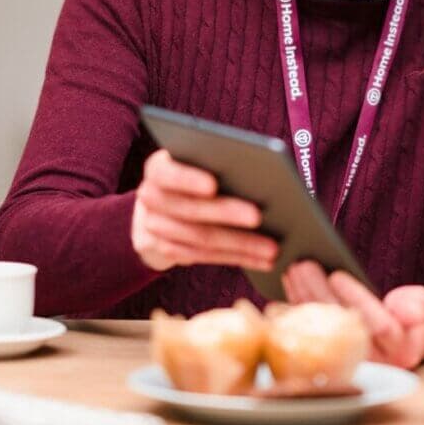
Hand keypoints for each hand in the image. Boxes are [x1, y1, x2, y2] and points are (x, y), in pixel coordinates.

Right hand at [131, 149, 277, 271]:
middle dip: (227, 214)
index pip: (167, 173)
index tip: (213, 185)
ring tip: (272, 248)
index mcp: (158, 169)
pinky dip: (237, 258)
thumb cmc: (196, 175)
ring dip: (240, 245)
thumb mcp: (198, 164)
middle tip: (258, 217)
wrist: (160, 207)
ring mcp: (154, 227)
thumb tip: (260, 175)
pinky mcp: (166, 250)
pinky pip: (205, 257)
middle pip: (190, 209)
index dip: (188, 179)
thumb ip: (218, 165)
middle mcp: (151, 197)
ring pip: (201, 239)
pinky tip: (262, 260)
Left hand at [282, 262, 423, 368]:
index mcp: (401, 352)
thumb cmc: (415, 317)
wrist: (407, 339)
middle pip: (341, 327)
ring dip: (304, 298)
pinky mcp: (330, 358)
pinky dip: (297, 310)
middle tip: (304, 266)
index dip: (356, 298)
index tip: (338, 275)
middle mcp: (373, 364)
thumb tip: (403, 310)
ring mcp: (349, 364)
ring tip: (293, 270)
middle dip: (320, 294)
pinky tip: (287, 290)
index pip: (378, 325)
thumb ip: (417, 306)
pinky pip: (310, 334)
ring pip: (321, 331)